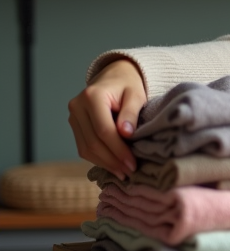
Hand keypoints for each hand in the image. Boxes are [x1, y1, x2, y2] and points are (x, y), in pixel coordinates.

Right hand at [67, 59, 146, 179]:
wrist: (115, 76)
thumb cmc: (128, 85)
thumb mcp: (136, 95)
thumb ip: (131, 113)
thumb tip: (126, 134)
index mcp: (92, 97)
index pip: (104, 130)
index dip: (118, 150)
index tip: (133, 163)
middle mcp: (77, 107)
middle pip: (93, 142)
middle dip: (113, 160)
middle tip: (130, 172)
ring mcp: (73, 117)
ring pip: (85, 148)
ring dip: (105, 163)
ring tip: (123, 173)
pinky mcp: (75, 126)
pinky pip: (83, 147)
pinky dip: (98, 159)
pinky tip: (113, 166)